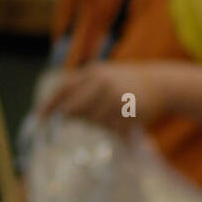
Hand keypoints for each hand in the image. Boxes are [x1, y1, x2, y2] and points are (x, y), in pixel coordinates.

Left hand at [38, 62, 167, 132]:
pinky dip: (114, 129)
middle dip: (71, 117)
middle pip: (75, 108)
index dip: (50, 104)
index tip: (39, 117)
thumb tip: (62, 112)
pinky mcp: (128, 113)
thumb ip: (84, 89)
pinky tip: (123, 122)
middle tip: (71, 122)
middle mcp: (102, 83)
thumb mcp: (103, 76)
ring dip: (98, 123)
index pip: (64, 89)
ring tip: (111, 117)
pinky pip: (112, 127)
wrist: (161, 84)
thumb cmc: (127, 83)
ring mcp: (116, 98)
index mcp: (93, 72)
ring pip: (94, 120)